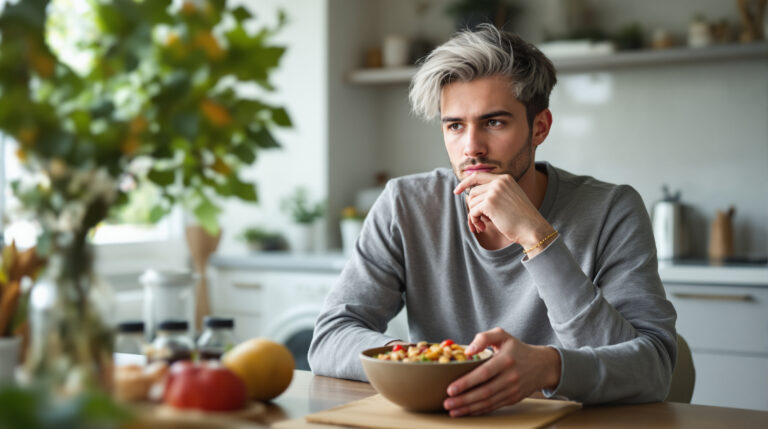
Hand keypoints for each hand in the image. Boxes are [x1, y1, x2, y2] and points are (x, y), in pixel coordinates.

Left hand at [443, 328, 560, 416]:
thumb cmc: (517, 349)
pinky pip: (494, 407)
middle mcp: (510, 377)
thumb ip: (484, 338)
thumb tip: (467, 351)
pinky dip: (479, 411)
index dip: (466, 383)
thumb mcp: (502, 335)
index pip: (483, 373)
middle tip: (447, 403)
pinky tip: (467, 411)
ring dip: (468, 408)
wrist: (542, 365)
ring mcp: (512, 390)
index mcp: (506, 360)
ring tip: (452, 410)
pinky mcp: (513, 399)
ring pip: (488, 402)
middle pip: (484, 392)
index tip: (451, 389)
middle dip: (463, 400)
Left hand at [452, 172, 552, 250]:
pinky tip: (484, 228)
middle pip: (472, 192)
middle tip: (479, 221)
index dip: (465, 183)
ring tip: (484, 225)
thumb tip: (468, 196)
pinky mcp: (489, 203)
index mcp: (505, 178)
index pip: (478, 176)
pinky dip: (475, 221)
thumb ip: (493, 194)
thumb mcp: (509, 200)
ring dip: (474, 217)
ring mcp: (494, 191)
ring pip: (471, 202)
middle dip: (472, 208)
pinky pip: (472, 212)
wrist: (533, 229)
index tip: (456, 191)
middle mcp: (499, 182)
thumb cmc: (521, 219)